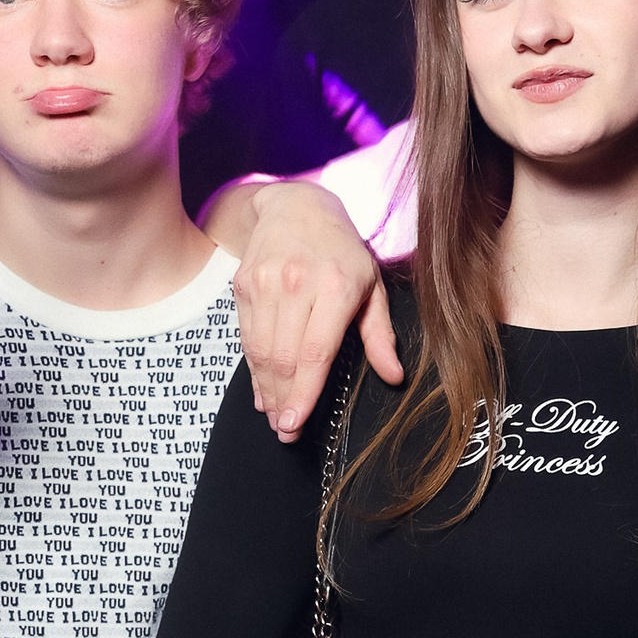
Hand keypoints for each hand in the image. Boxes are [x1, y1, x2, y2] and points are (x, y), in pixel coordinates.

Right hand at [231, 181, 401, 440]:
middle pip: (284, 358)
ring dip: (266, 389)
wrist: (297, 206)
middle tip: (286, 431)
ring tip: (275, 415)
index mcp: (335, 287)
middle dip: (283, 401)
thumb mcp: (372, 286)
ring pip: (261, 351)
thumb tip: (395, 376)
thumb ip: (381, 335)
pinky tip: (262, 388)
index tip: (295, 422)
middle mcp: (295, 284)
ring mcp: (265, 283)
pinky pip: (246, 338)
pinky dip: (253, 368)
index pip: (314, 352)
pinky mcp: (243, 285)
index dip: (303, 393)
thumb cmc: (342, 251)